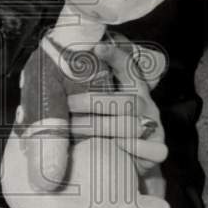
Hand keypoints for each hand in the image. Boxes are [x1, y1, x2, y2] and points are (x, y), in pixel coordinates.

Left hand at [67, 39, 167, 174]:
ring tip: (73, 128)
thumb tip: (48, 81)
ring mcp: (154, 127)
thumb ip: (84, 92)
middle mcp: (145, 105)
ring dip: (99, 126)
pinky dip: (135, 148)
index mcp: (133, 88)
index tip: (97, 48)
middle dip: (93, 102)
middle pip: (126, 100)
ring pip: (131, 124)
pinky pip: (153, 149)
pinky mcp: (158, 149)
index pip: (128, 67)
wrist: (127, 159)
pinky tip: (116, 146)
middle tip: (68, 104)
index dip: (115, 57)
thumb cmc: (104, 127)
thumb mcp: (96, 107)